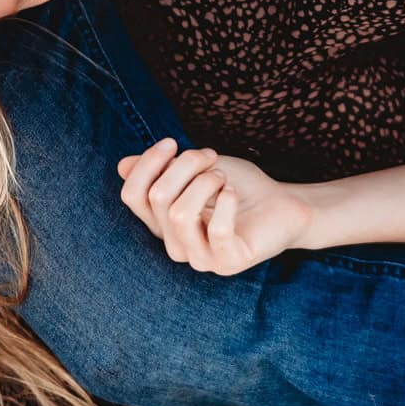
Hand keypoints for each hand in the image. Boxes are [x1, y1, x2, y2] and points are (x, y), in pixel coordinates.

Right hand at [116, 138, 313, 275]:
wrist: (282, 205)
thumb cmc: (236, 185)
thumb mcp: (197, 170)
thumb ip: (162, 169)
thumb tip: (123, 165)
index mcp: (162, 222)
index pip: (132, 195)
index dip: (147, 164)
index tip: (172, 142)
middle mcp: (175, 244)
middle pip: (158, 197)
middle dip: (186, 164)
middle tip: (212, 157)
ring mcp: (200, 258)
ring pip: (180, 214)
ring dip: (205, 182)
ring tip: (223, 177)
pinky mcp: (228, 263)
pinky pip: (217, 230)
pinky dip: (226, 202)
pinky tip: (233, 193)